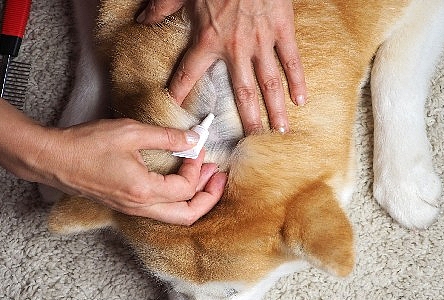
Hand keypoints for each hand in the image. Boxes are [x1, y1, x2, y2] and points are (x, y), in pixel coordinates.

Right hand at [0, 82, 225, 225]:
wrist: (52, 159)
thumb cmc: (86, 145)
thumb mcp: (130, 132)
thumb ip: (166, 136)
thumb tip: (193, 138)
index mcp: (143, 191)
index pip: (186, 189)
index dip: (198, 168)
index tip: (197, 148)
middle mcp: (139, 207)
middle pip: (187, 217)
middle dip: (209, 198)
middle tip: (219, 177)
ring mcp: (132, 209)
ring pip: (174, 216)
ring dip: (194, 199)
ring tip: (205, 177)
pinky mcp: (125, 204)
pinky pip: (160, 210)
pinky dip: (177, 198)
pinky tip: (179, 179)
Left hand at [137, 0, 306, 133]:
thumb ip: (162, 8)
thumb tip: (142, 20)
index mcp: (208, 40)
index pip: (189, 75)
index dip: (181, 95)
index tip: (179, 114)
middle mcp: (235, 48)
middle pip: (241, 92)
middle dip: (246, 119)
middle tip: (250, 142)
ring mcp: (261, 40)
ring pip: (269, 82)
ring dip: (274, 108)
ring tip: (279, 131)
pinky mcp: (282, 29)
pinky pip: (291, 59)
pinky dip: (297, 80)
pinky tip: (301, 100)